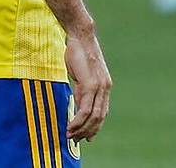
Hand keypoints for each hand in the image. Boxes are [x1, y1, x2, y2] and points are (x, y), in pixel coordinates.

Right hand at [64, 25, 111, 141]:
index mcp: (105, 85)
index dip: (96, 126)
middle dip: (88, 131)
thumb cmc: (78, 52)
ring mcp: (99, 87)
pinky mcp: (91, 85)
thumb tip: (79, 101)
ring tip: (70, 135)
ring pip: (92, 116)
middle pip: (99, 117)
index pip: (102, 111)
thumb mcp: (81, 73)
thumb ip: (82, 87)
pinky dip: (78, 120)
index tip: (87, 136)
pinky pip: (85, 108)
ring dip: (81, 128)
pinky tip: (71, 125)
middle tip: (76, 139)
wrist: (80, 36)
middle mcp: (105, 88)